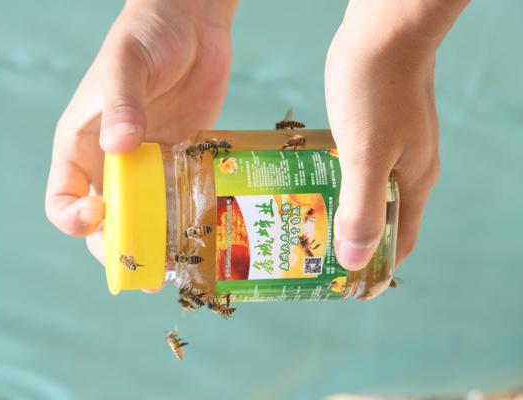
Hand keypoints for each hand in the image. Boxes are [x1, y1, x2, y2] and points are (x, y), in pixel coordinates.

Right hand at [45, 0, 237, 262]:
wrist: (191, 23)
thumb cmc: (146, 35)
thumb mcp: (128, 64)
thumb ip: (122, 103)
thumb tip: (119, 146)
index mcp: (82, 144)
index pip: (63, 199)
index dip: (75, 220)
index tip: (100, 220)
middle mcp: (112, 162)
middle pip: (107, 222)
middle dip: (122, 249)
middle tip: (147, 273)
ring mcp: (149, 164)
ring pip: (145, 218)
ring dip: (158, 245)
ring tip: (178, 268)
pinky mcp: (180, 160)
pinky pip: (178, 199)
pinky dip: (185, 220)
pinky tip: (202, 235)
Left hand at [325, 0, 467, 269]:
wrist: (383, 29)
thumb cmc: (376, 88)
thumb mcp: (367, 152)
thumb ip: (363, 206)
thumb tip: (355, 261)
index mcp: (413, 181)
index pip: (399, 241)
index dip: (376, 267)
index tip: (347, 288)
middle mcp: (406, 167)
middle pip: (380, 218)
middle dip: (350, 241)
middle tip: (311, 253)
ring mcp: (391, 145)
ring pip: (364, 190)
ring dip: (338, 208)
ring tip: (302, 220)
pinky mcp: (373, 126)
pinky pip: (353, 163)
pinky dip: (333, 178)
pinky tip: (307, 178)